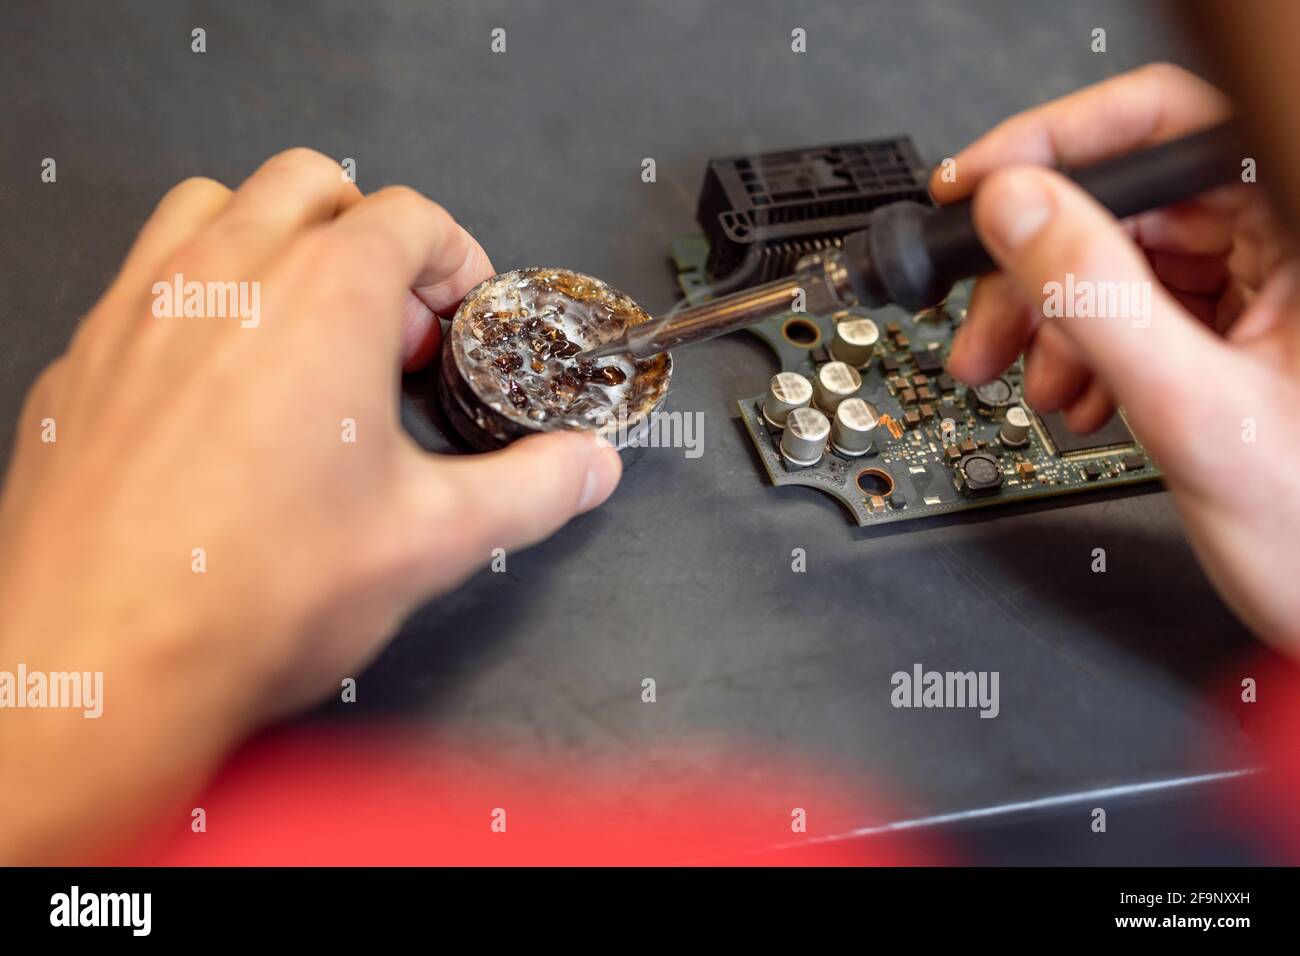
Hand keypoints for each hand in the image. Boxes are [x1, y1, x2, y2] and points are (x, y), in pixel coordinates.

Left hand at [0, 149, 621, 860]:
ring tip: (306, 333)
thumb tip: (584, 467)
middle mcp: (225, 276)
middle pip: (312, 184)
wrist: (99, 663)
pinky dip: (199, 300)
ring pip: (214, 207)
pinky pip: (146, 281)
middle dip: (368, 236)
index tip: (459, 315)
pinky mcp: (83, 358)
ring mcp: (139, 308)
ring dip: (275, 243)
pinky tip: (220, 392)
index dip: (454, 260)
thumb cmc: (250, 593)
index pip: (409, 214)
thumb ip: (531, 487)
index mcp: (325, 297)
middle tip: (391, 328)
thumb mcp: (432, 539)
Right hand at [930, 63, 1299, 646]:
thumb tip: (1015, 210)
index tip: (974, 188)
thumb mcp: (1195, 414)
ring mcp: (1265, 284)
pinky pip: (1138, 307)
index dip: (1056, 143)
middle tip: (982, 325)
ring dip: (1052, 319)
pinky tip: (1080, 396)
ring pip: (1121, 255)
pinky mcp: (1239, 326)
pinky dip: (1087, 349)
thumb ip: (1098, 301)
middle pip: (1127, 198)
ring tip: (1033, 381)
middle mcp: (1287, 242)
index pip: (1167, 124)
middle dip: (1035, 266)